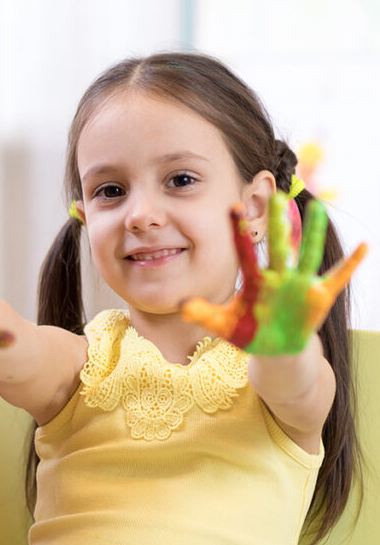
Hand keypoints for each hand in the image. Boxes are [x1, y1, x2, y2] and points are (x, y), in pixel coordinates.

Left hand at [182, 194, 365, 353]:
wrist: (274, 350)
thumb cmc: (247, 333)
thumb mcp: (224, 325)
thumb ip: (204, 315)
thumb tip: (183, 308)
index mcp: (254, 281)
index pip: (245, 251)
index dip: (239, 231)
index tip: (233, 207)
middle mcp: (278, 277)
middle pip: (277, 245)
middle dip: (277, 223)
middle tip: (275, 194)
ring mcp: (299, 284)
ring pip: (307, 253)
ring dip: (312, 233)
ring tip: (318, 208)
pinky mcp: (319, 296)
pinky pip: (338, 276)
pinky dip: (351, 263)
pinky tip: (364, 246)